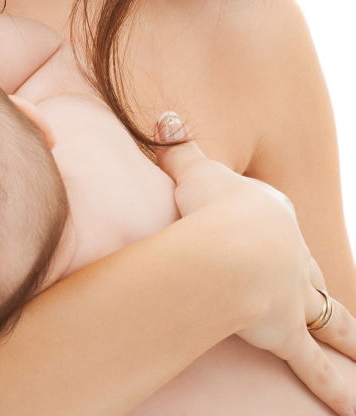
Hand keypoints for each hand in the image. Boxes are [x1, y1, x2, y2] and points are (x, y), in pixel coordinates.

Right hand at [154, 113, 355, 415]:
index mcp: (272, 216)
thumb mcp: (192, 169)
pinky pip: (315, 366)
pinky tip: (352, 409)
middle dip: (317, 286)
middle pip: (309, 273)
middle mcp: (292, 255)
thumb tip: (165, 116)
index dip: (276, 238)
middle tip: (330, 302)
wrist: (231, 243)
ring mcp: (294, 295)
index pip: (277, 229)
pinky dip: (335, 388)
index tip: (273, 241)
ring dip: (348, 338)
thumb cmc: (209, 203)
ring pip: (328, 319)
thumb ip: (179, 146)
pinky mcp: (288, 332)